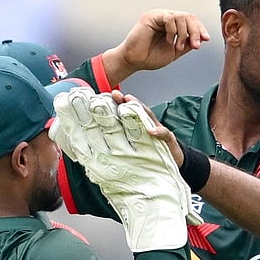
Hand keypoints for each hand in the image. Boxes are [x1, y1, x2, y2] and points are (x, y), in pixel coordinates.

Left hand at [51, 87, 197, 250]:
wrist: (173, 165)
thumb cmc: (148, 159)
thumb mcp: (129, 153)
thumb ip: (113, 147)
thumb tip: (87, 149)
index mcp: (132, 130)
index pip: (120, 116)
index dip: (110, 108)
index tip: (98, 100)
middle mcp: (144, 126)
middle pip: (133, 110)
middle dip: (123, 101)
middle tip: (114, 94)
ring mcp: (156, 131)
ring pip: (147, 116)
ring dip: (138, 108)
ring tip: (129, 101)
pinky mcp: (167, 140)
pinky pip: (164, 134)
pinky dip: (158, 132)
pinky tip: (152, 131)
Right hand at [101, 9, 209, 83]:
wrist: (134, 62)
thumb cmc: (150, 57)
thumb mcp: (175, 51)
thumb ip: (187, 44)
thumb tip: (202, 38)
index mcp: (172, 24)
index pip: (191, 21)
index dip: (199, 29)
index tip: (206, 40)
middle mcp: (166, 17)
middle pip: (188, 17)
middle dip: (195, 31)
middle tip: (196, 45)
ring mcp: (158, 15)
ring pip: (181, 16)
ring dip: (184, 33)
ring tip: (179, 47)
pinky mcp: (151, 16)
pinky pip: (169, 18)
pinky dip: (173, 31)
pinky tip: (169, 41)